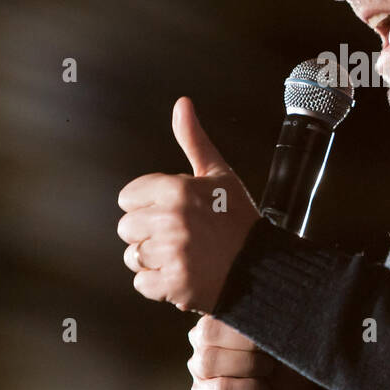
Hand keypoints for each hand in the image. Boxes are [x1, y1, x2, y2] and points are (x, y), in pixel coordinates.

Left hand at [117, 97, 259, 314]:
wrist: (263, 265)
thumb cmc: (238, 218)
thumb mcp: (218, 173)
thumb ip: (193, 139)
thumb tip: (182, 104)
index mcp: (177, 189)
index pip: (127, 197)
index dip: (147, 204)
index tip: (169, 211)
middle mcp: (171, 220)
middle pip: (126, 228)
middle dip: (147, 232)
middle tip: (178, 235)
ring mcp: (172, 255)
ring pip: (133, 256)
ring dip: (152, 259)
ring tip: (180, 255)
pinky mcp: (173, 285)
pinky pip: (142, 283)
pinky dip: (158, 284)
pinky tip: (180, 273)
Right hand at [187, 315, 320, 389]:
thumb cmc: (286, 362)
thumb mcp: (285, 335)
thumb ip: (271, 318)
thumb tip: (272, 302)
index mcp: (221, 317)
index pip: (218, 305)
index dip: (242, 315)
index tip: (268, 322)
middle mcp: (203, 339)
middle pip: (208, 332)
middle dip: (245, 341)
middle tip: (269, 351)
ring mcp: (200, 368)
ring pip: (209, 361)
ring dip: (247, 365)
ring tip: (268, 370)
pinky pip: (220, 389)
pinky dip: (247, 389)